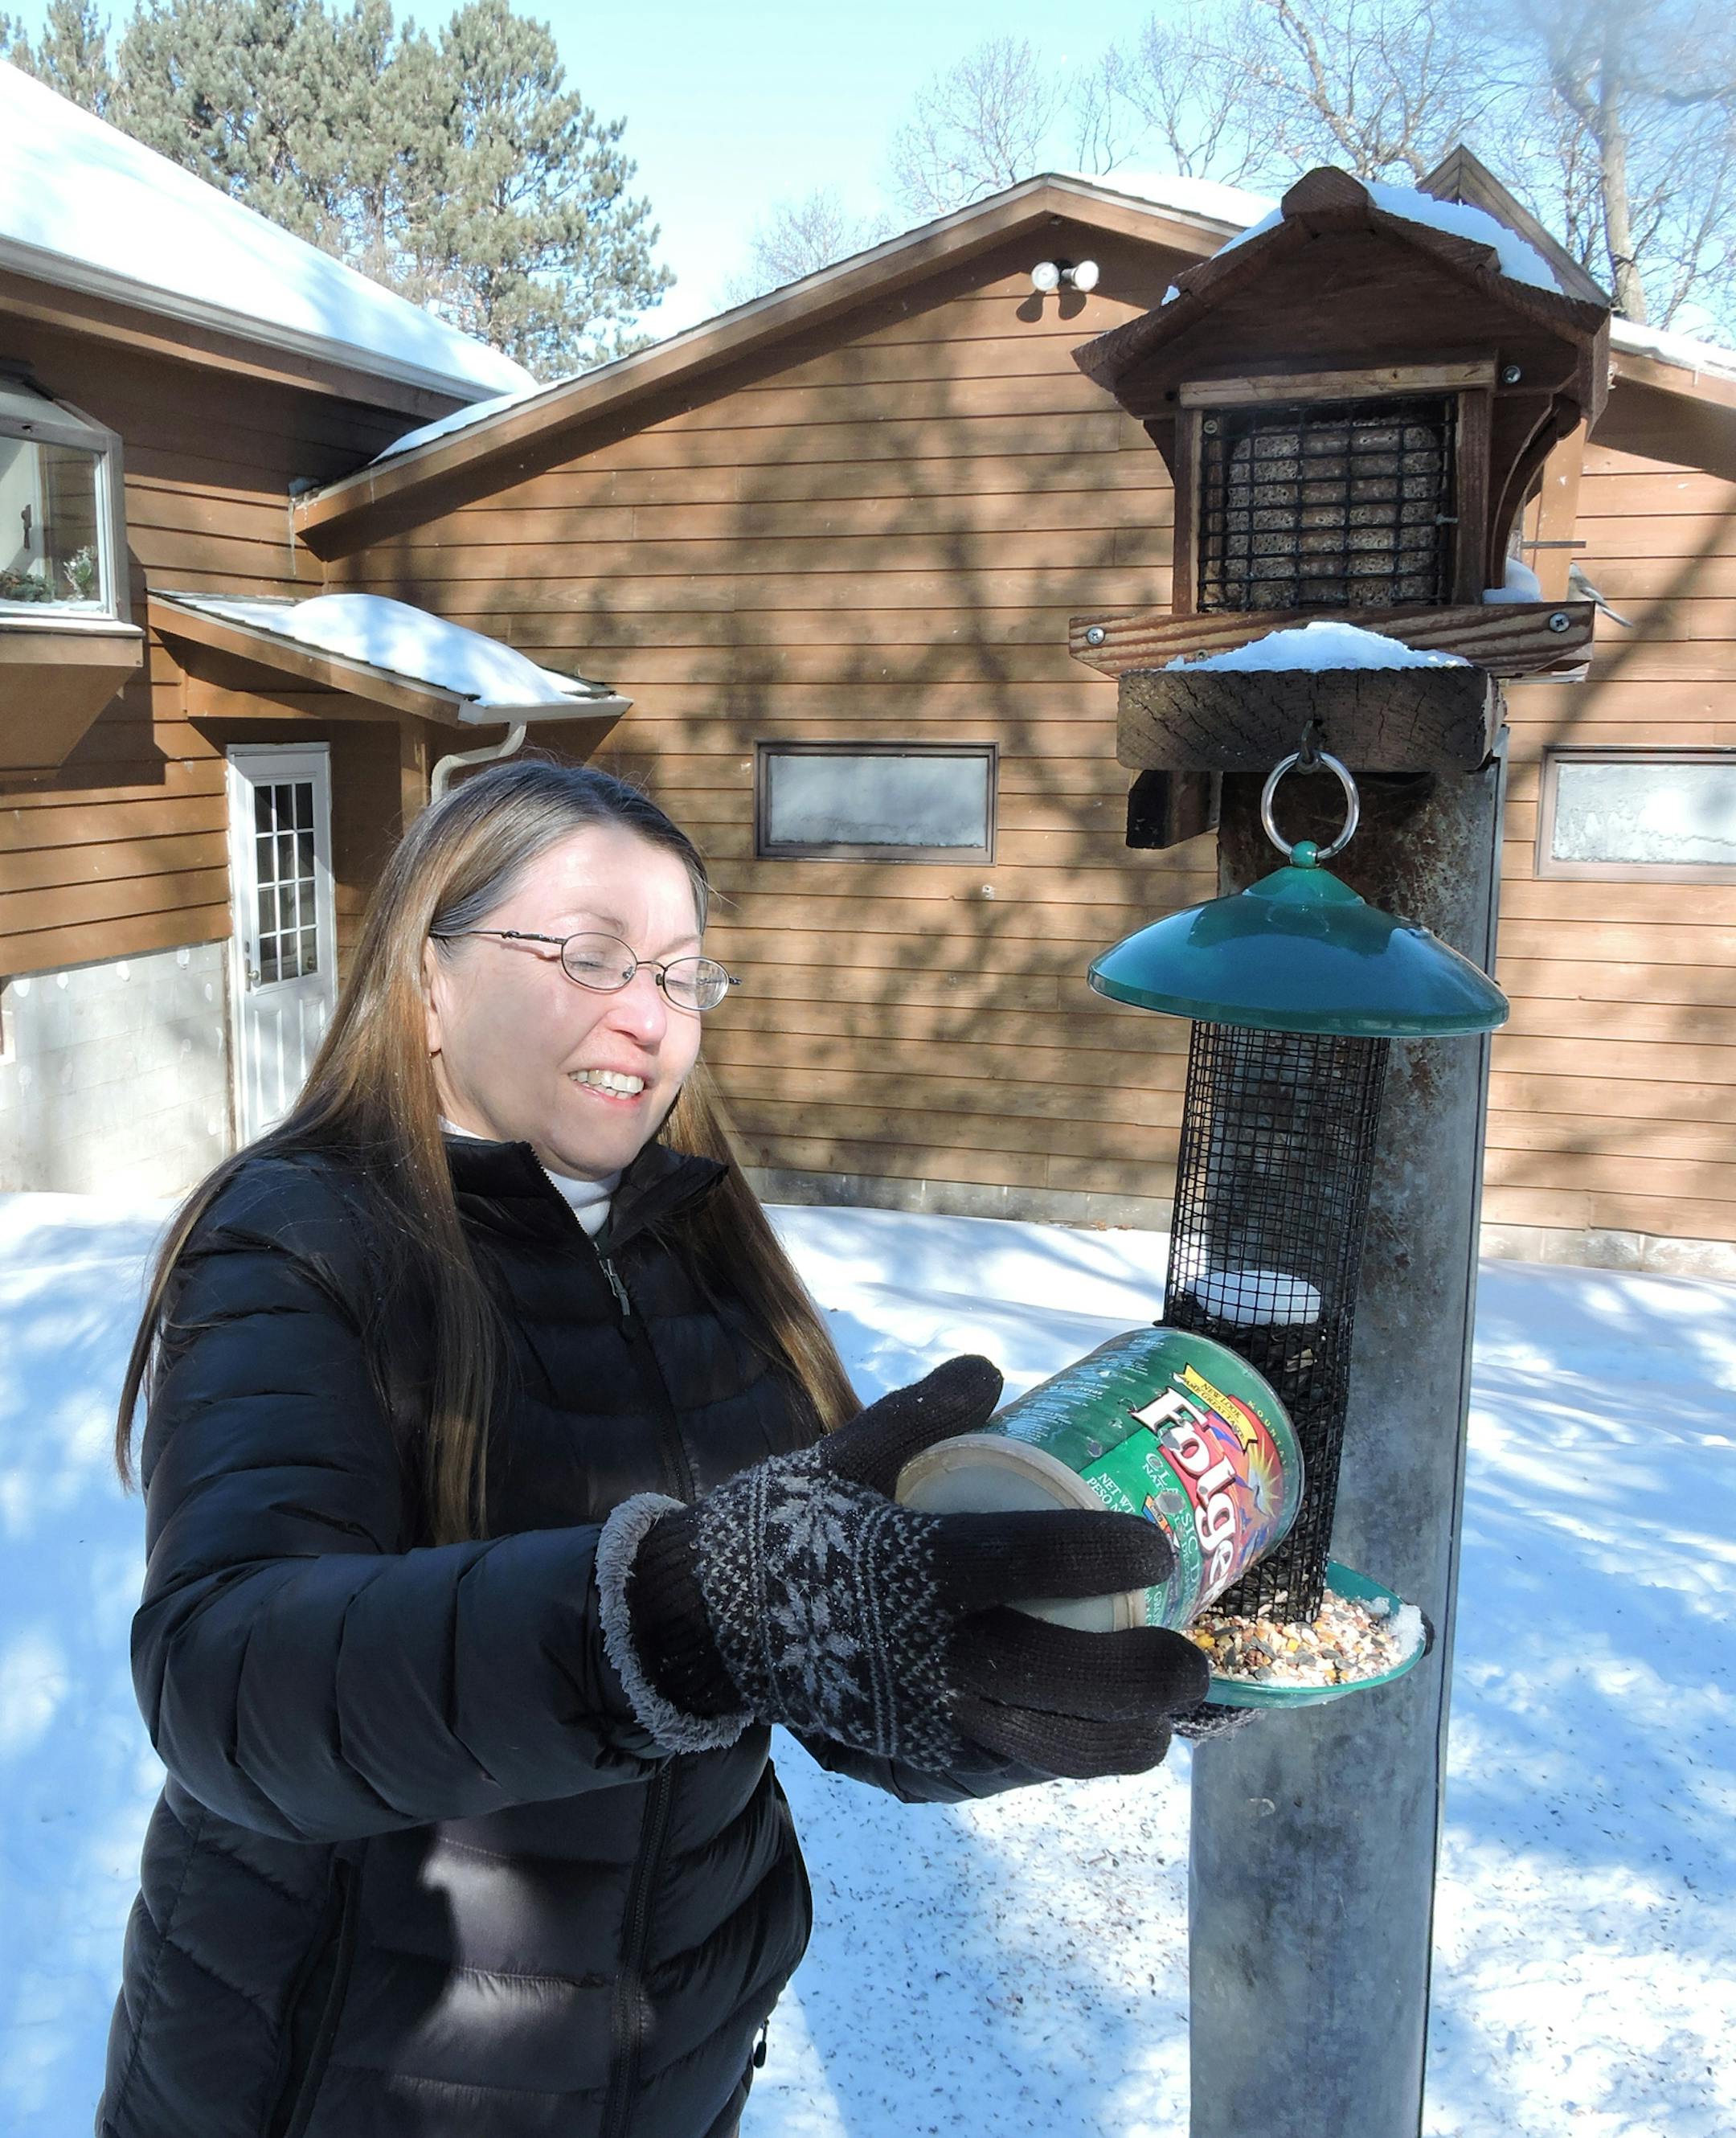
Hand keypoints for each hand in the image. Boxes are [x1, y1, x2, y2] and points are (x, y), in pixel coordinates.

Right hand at [595, 1356, 1210, 1778]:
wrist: (696, 1623)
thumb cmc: (778, 1527)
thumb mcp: (840, 1454)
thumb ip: (918, 1414)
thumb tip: (991, 1370)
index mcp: (912, 1563)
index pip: (1032, 1556)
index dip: (1104, 1552)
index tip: (1155, 1548)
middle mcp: (923, 1650)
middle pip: (1057, 1675)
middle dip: (1140, 1678)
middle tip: (1188, 1660)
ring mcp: (915, 1717)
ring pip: (1037, 1748)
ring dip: (1112, 1746)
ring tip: (1161, 1728)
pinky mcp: (901, 1759)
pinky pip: (992, 1772)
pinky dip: (1047, 1765)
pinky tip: (1085, 1749)